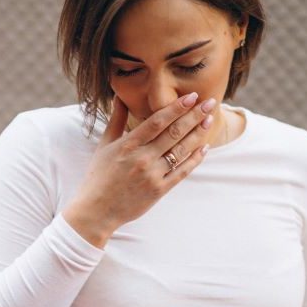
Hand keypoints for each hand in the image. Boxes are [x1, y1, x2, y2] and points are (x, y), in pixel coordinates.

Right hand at [69, 93, 216, 234]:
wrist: (97, 211)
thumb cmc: (98, 176)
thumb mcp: (104, 145)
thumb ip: (116, 120)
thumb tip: (120, 97)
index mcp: (128, 145)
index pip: (157, 121)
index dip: (176, 107)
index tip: (192, 96)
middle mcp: (142, 158)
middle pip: (174, 133)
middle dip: (194, 116)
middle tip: (210, 103)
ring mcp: (152, 175)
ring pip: (180, 151)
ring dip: (197, 134)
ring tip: (210, 121)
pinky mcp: (159, 190)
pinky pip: (182, 172)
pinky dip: (194, 160)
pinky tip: (204, 148)